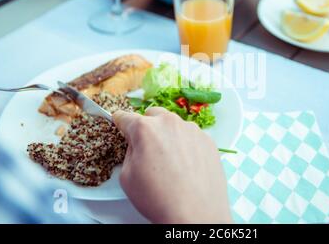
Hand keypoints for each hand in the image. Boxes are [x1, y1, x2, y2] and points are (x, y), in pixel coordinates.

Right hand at [113, 107, 232, 223]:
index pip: (125, 117)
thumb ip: (130, 151)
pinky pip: (191, 136)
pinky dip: (186, 145)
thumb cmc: (160, 198)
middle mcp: (170, 123)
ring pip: (174, 125)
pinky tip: (186, 165)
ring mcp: (192, 130)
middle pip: (152, 115)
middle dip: (147, 127)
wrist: (196, 213)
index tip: (120, 124)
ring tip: (170, 162)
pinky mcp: (208, 140)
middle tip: (147, 149)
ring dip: (168, 135)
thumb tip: (137, 144)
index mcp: (145, 129)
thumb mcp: (128, 177)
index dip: (120, 122)